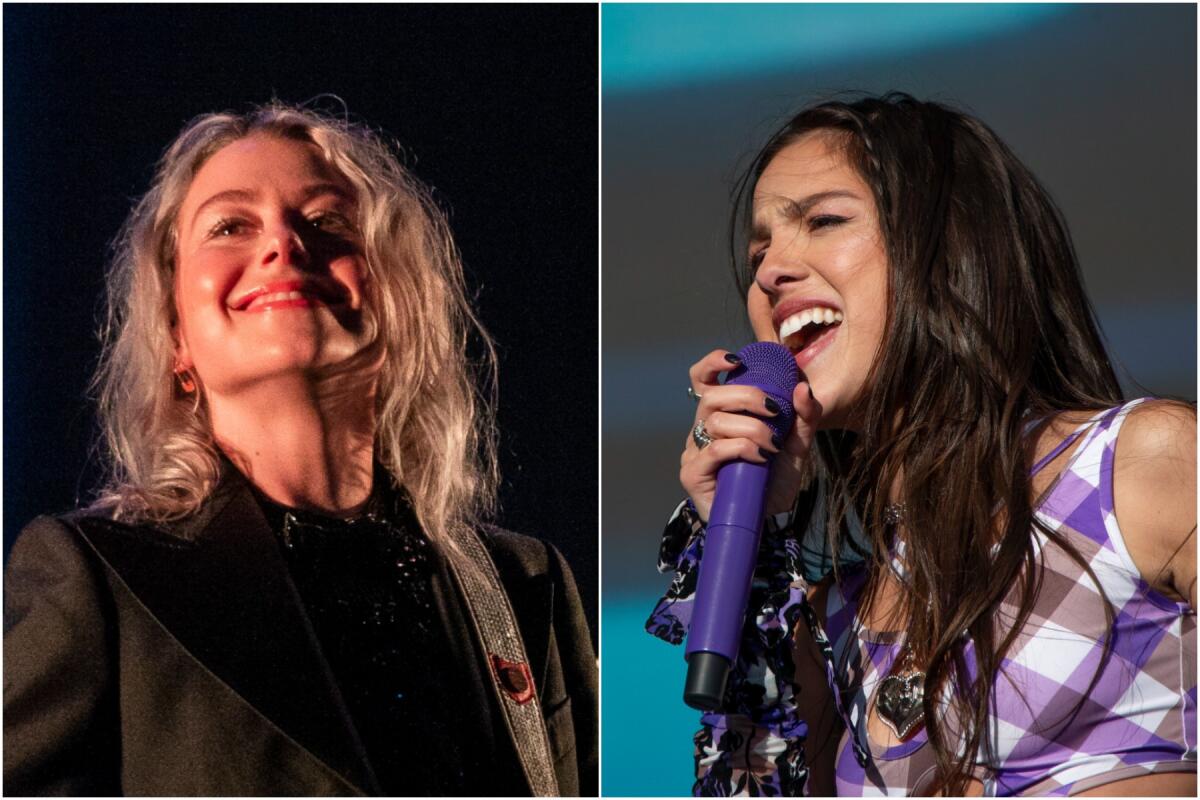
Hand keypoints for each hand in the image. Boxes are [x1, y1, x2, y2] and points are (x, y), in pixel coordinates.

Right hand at [679, 348, 822, 521]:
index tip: (736, 361)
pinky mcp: (692, 473)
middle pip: (712, 396)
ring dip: (751, 428)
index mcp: (722, 415)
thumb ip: (803, 416)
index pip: (703, 379)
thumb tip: (802, 387)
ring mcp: (693, 451)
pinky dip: (741, 448)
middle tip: (775, 412)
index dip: (712, 363)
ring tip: (771, 446)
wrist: (765, 521)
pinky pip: (714, 448)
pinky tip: (759, 457)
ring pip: (715, 421)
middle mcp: (702, 429)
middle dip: (748, 397)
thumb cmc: (773, 480)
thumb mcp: (796, 445)